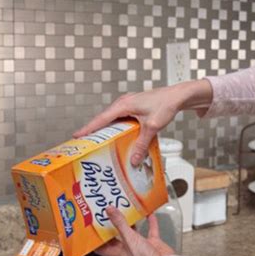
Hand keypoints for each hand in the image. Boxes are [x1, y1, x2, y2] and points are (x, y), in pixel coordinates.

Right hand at [73, 80, 211, 165]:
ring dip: (108, 130)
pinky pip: (121, 119)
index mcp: (123, 105)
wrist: (178, 96)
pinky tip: (120, 138)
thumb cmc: (166, 105)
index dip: (88, 128)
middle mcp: (123, 103)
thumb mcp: (152, 127)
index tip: (76, 136)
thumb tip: (133, 159)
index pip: (101, 119)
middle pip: (105, 119)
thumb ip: (142, 144)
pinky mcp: (135, 107)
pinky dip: (118, 128)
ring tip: (100, 143)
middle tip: (86, 143)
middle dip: (95, 131)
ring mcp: (129, 104)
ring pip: (113, 119)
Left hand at [95, 206, 174, 255]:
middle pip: (116, 236)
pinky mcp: (152, 244)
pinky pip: (150, 230)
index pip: (101, 246)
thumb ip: (120, 223)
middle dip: (112, 225)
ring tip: (125, 210)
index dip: (96, 236)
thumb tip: (109, 210)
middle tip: (108, 212)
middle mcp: (126, 250)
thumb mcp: (129, 239)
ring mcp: (140, 246)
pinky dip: (149, 222)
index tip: (93, 224)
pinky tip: (148, 213)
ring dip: (130, 222)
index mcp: (116, 253)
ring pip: (132, 232)